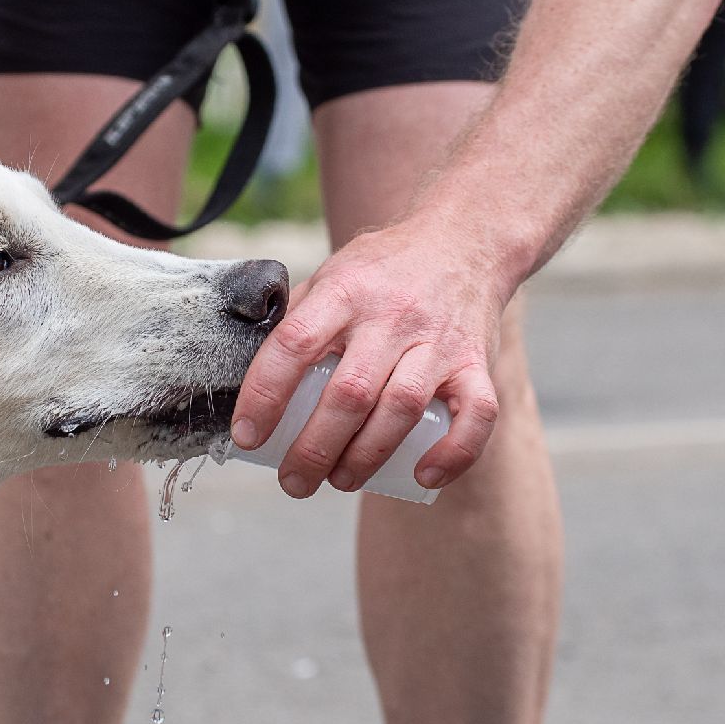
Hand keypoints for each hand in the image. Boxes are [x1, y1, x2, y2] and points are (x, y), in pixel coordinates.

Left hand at [230, 218, 509, 497]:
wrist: (463, 242)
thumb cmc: (384, 270)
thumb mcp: (332, 273)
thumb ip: (298, 317)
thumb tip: (250, 377)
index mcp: (345, 291)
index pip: (295, 344)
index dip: (265, 394)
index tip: (247, 435)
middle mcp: (392, 315)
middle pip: (349, 393)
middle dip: (313, 449)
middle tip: (293, 481)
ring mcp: (438, 341)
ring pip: (401, 409)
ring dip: (366, 457)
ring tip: (340, 480)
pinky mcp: (477, 362)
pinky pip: (477, 414)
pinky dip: (454, 452)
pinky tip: (424, 477)